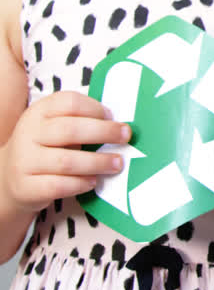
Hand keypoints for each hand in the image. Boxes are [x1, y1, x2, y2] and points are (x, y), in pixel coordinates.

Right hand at [0, 92, 131, 212]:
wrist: (9, 176)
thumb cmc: (46, 146)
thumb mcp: (55, 126)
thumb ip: (81, 121)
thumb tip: (120, 125)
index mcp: (39, 112)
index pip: (68, 103)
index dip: (94, 108)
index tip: (113, 116)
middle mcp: (28, 134)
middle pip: (70, 130)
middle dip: (104, 133)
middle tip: (125, 137)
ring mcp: (24, 161)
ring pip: (66, 161)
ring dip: (98, 162)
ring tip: (117, 163)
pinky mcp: (25, 186)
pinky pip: (58, 185)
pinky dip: (80, 183)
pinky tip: (93, 181)